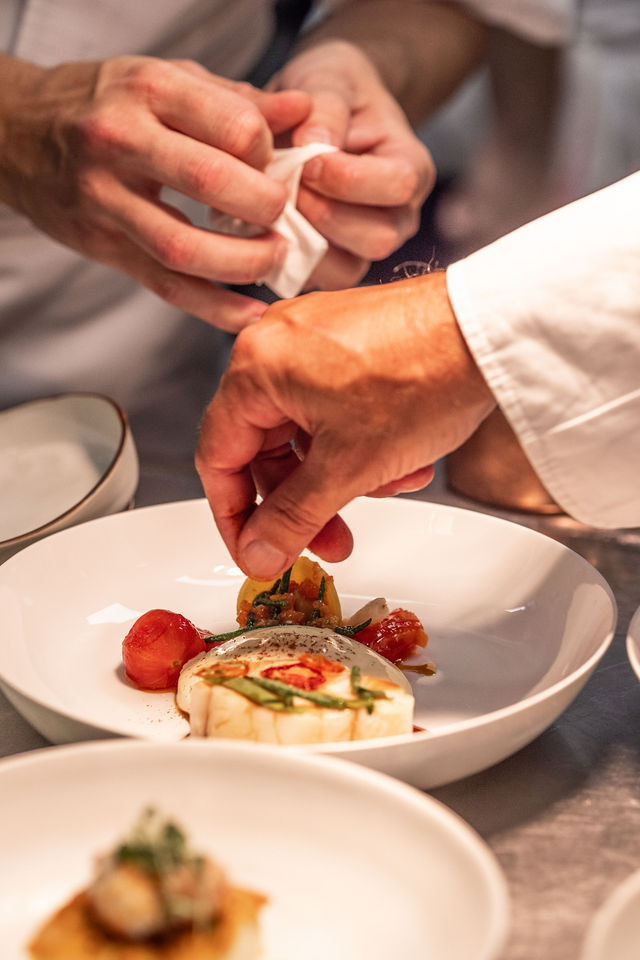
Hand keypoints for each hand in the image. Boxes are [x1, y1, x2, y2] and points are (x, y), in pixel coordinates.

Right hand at [0, 56, 309, 330]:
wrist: (19, 132)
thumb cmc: (107, 102)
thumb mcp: (168, 80)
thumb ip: (238, 99)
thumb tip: (304, 111)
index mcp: (150, 89)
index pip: (234, 127)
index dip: (270, 154)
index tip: (274, 168)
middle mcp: (123, 141)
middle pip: (211, 183)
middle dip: (265, 209)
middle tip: (282, 218)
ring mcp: (107, 199)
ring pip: (184, 248)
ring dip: (243, 264)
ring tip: (272, 260)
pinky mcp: (103, 247)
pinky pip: (166, 287)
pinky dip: (213, 308)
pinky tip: (248, 315)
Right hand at [195, 271, 495, 577]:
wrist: (494, 330)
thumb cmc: (425, 372)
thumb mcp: (349, 467)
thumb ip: (294, 517)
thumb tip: (260, 551)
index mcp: (257, 366)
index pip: (219, 458)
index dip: (236, 517)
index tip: (257, 552)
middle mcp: (278, 344)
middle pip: (265, 448)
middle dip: (303, 502)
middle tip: (327, 539)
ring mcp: (315, 340)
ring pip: (305, 433)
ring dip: (340, 476)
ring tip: (385, 488)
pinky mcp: (350, 342)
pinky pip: (333, 409)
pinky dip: (358, 444)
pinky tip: (399, 461)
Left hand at [270, 41, 435, 288]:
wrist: (322, 114)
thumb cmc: (332, 93)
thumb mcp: (331, 77)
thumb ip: (326, 105)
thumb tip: (313, 143)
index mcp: (412, 167)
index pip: (399, 185)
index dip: (349, 178)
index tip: (308, 157)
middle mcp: (398, 217)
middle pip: (377, 239)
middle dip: (324, 214)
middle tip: (287, 183)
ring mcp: (365, 248)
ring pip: (345, 270)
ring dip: (304, 241)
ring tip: (276, 204)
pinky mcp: (332, 266)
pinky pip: (314, 280)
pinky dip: (285, 257)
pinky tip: (267, 224)